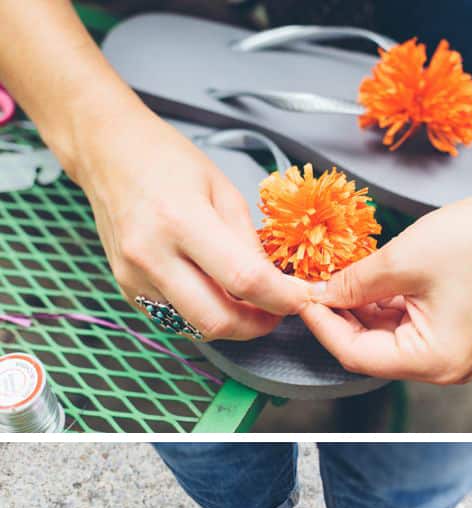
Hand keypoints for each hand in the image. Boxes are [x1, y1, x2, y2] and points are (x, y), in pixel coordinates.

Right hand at [72, 107, 307, 340]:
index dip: (282, 298)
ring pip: (196, 328)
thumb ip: (248, 241)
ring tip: (248, 304)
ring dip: (231, 325)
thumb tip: (275, 284)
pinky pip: (175, 319)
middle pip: (217, 320)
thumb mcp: (222, 188)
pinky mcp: (126, 289)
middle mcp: (151, 254)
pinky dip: (203, 315)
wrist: (106, 153)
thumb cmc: (165, 160)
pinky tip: (214, 295)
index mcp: (181, 219)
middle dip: (257, 326)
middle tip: (276, 312)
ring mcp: (134, 276)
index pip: (244, 278)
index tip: (303, 299)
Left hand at [300, 183, 471, 381]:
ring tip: (333, 279)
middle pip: (371, 352)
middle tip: (311, 288)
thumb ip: (353, 284)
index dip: (323, 327)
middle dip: (339, 319)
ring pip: (385, 338)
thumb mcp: (401, 261)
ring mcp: (449, 353)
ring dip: (358, 310)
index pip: (358, 356)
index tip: (300, 300)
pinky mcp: (451, 333)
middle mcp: (444, 367)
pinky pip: (403, 327)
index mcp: (436, 361)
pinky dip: (380, 306)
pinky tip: (362, 282)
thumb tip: (318, 294)